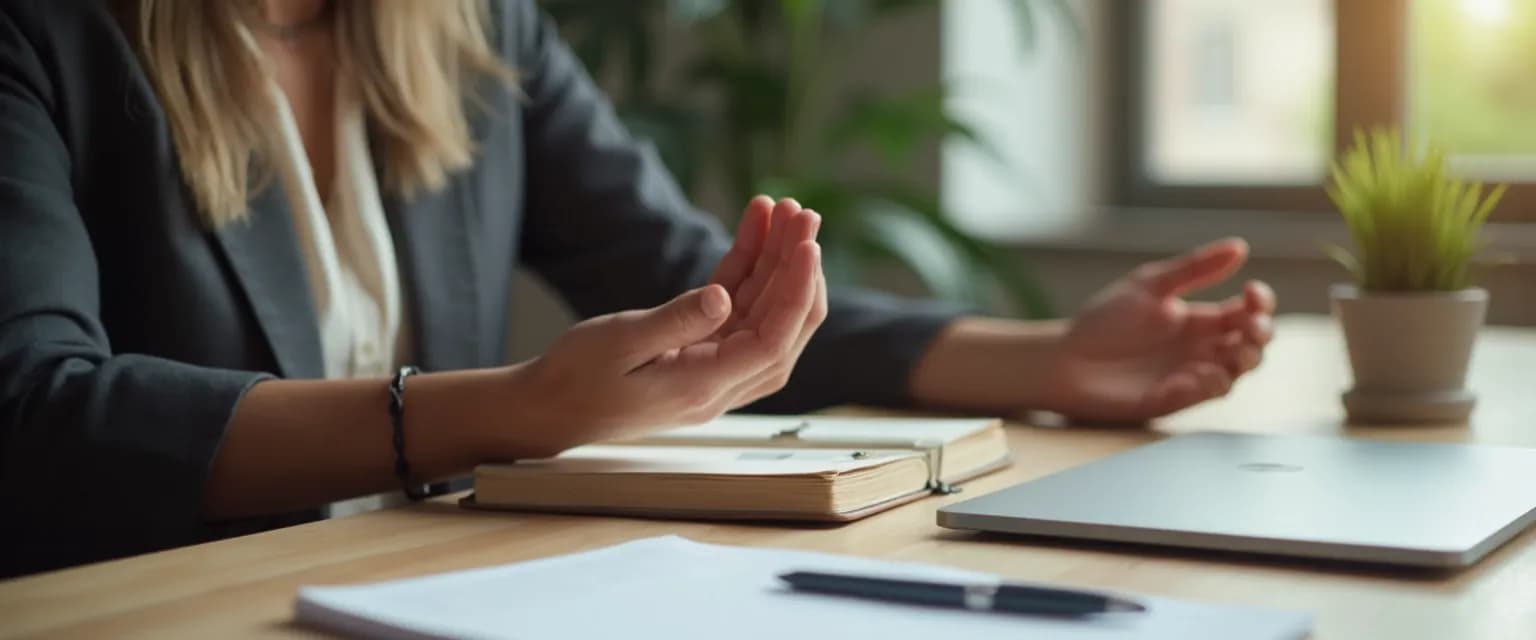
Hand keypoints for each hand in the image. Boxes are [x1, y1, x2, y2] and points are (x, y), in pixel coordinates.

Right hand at [499, 197, 825, 455]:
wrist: (550, 405)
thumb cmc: (577, 376)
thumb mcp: (620, 342)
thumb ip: (674, 321)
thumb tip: (723, 298)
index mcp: (704, 386)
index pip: (771, 341)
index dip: (795, 293)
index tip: (807, 246)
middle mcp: (719, 381)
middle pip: (779, 324)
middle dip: (797, 268)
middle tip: (803, 215)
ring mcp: (713, 365)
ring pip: (762, 310)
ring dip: (777, 262)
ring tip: (786, 211)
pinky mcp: (701, 348)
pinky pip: (736, 304)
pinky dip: (747, 266)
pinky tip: (755, 227)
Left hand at [1044, 239, 1275, 421]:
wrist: (1064, 357)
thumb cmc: (1105, 321)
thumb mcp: (1150, 286)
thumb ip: (1194, 269)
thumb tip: (1240, 247)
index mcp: (1200, 320)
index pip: (1247, 312)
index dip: (1260, 304)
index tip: (1252, 291)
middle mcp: (1201, 350)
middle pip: (1252, 345)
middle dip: (1260, 335)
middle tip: (1250, 326)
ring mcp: (1189, 376)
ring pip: (1235, 373)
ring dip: (1242, 362)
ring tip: (1234, 352)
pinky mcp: (1172, 399)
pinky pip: (1201, 395)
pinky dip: (1206, 384)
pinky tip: (1197, 372)